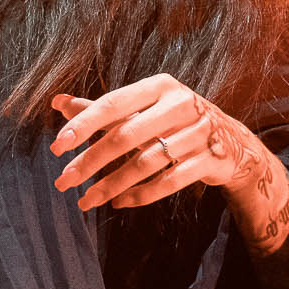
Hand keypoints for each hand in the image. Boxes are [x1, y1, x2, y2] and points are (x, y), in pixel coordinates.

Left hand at [48, 75, 265, 209]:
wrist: (231, 142)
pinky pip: (169, 182)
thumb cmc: (175, 121)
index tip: (57, 147)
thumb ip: (102, 109)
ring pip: (145, 163)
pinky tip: (118, 202)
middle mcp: (181, 104)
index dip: (83, 124)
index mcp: (159, 86)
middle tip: (64, 181)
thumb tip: (57, 102)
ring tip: (87, 200)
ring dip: (111, 184)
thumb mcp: (143, 108)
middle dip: (90, 162)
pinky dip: (140, 195)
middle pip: (126, 136)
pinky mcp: (210, 159)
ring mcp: (198, 132)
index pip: (113, 104)